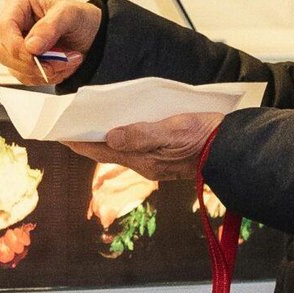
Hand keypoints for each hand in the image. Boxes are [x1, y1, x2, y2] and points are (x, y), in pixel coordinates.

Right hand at [0, 0, 101, 85]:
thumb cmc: (80, 18)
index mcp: (18, 5)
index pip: (4, 28)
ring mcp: (16, 46)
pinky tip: (61, 68)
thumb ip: (51, 26)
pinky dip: (46, 77)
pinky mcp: (22, 63)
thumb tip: (30, 46)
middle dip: (34, 63)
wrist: (92, 37)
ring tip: (68, 61)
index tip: (38, 54)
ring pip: (15, 69)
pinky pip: (26, 78)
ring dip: (44, 72)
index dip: (17, 46)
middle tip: (62, 61)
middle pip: (5, 53)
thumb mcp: (70, 14)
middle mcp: (13, 26)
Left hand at [68, 112, 223, 180]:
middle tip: (69, 130)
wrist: (234, 151)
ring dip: (105, 141)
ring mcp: (157, 162)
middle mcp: (146, 164)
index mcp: (143, 159)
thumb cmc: (205, 138)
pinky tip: (125, 130)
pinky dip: (125, 138)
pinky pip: (138, 148)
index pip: (101, 151)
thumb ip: (141, 135)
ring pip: (123, 150)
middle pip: (108, 152)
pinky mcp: (168, 157)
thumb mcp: (172, 131)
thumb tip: (109, 137)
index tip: (59, 134)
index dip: (79, 143)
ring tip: (91, 129)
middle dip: (88, 141)